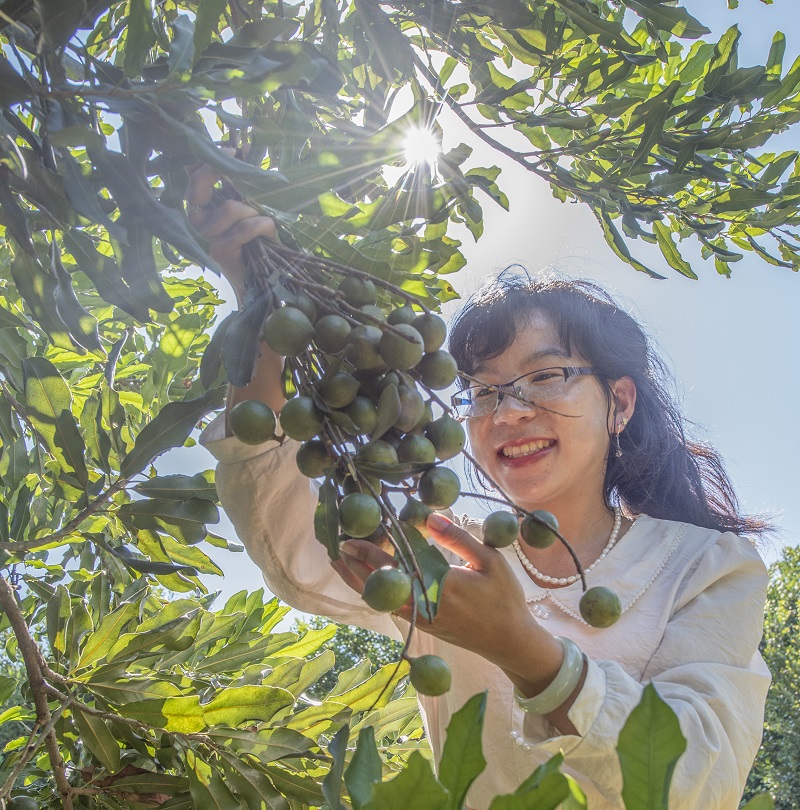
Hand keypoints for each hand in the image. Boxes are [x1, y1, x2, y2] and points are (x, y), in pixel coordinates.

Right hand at [185, 155, 275, 299]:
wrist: (254, 282)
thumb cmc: (251, 240)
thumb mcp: (245, 208)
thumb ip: (241, 183)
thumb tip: (246, 146)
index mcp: (197, 206)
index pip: (192, 174)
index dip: (209, 158)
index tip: (232, 148)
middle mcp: (194, 220)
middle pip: (199, 184)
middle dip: (222, 170)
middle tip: (244, 165)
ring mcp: (204, 236)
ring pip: (231, 207)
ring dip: (254, 211)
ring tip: (263, 222)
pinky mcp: (219, 250)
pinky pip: (246, 227)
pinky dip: (264, 226)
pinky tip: (269, 233)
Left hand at [331, 513, 562, 682]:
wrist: (511, 641)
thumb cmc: (505, 598)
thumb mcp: (490, 561)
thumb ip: (458, 539)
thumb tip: (429, 516)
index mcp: (439, 586)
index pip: (394, 567)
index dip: (369, 552)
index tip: (351, 537)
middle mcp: (424, 605)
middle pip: (378, 585)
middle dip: (354, 566)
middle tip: (335, 545)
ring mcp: (422, 619)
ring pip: (381, 599)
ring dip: (359, 580)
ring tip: (341, 563)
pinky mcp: (423, 626)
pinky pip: (391, 608)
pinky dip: (375, 593)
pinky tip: (366, 581)